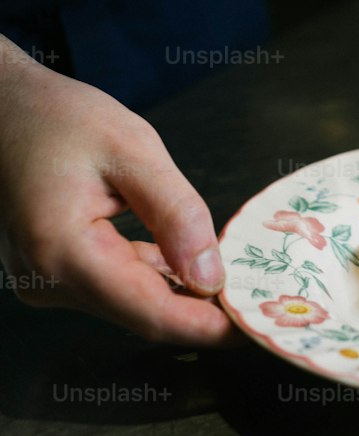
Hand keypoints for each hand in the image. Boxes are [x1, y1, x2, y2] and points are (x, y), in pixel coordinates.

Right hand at [0, 45, 236, 343]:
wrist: (3, 108)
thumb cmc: (58, 118)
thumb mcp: (132, 150)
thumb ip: (175, 213)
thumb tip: (211, 274)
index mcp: (64, 253)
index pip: (150, 312)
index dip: (206, 326)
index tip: (253, 326)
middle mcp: (47, 281)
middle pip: (141, 314)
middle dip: (201, 312)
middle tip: (257, 298)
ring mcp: (45, 280)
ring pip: (129, 303)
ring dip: (180, 294)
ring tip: (234, 279)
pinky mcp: (51, 272)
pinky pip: (113, 285)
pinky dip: (153, 276)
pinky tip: (187, 261)